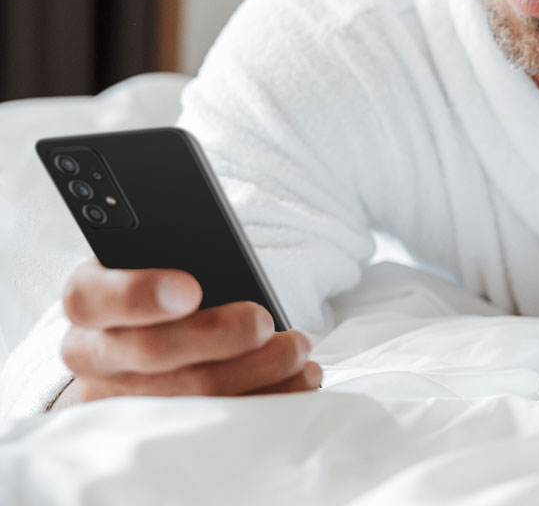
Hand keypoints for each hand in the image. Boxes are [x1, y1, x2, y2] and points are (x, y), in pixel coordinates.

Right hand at [53, 260, 318, 406]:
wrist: (140, 350)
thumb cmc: (161, 294)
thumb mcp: (158, 263)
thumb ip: (180, 255)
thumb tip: (228, 264)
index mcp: (90, 298)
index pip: (91, 298)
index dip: (139, 295)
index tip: (191, 289)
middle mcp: (94, 353)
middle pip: (152, 351)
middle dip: (219, 336)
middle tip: (265, 321)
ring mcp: (121, 400)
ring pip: (190, 394)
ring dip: (256, 370)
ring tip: (297, 349)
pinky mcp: (157, 431)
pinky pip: (217, 422)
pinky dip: (268, 397)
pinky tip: (300, 378)